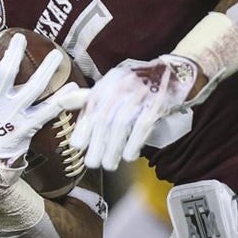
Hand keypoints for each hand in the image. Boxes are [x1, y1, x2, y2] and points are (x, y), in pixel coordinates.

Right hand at [0, 29, 82, 187]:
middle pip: (6, 70)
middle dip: (13, 51)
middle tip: (21, 37)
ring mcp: (12, 114)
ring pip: (32, 87)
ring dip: (45, 70)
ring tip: (57, 54)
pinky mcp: (27, 127)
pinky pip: (47, 111)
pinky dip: (62, 100)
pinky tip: (73, 87)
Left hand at [67, 54, 206, 170]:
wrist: (176, 72)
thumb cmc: (140, 82)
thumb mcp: (114, 82)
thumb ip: (90, 95)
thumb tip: (61, 102)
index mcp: (110, 81)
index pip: (92, 104)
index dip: (83, 126)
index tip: (77, 145)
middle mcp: (123, 86)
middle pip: (105, 118)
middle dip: (97, 143)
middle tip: (92, 163)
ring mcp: (141, 94)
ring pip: (122, 124)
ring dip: (113, 148)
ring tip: (109, 165)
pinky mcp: (158, 103)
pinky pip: (143, 125)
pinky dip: (134, 142)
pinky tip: (129, 156)